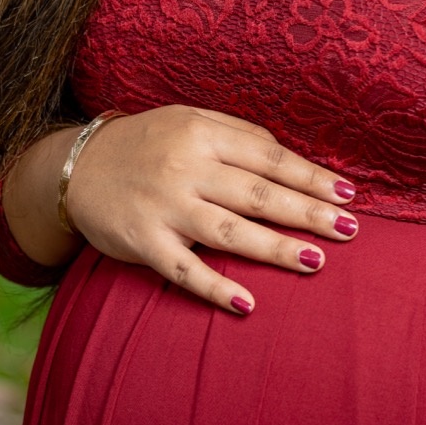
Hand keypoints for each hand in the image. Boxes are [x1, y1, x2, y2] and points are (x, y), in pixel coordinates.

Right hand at [1, 104, 357, 310]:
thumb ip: (237, 135)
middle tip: (350, 229)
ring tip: (316, 261)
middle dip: (307, 212)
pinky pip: (183, 269)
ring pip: (229, 230)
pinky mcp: (142, 242)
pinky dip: (215, 287)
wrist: (75, 167)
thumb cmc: (145, 143)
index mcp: (202, 134)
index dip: (311, 176)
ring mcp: (164, 207)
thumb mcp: (188, 120)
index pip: (269, 158)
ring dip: (274, 247)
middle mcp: (186, 167)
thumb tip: (288, 158)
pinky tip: (248, 304)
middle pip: (258, 193)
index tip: (348, 194)